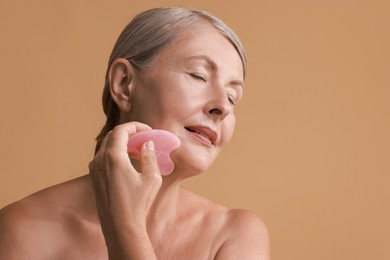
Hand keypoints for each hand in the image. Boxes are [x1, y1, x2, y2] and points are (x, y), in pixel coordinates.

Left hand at [88, 122, 161, 251]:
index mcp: (113, 157)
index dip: (135, 126)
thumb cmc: (137, 204)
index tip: (147, 131)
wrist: (120, 226)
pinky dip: (115, 153)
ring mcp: (94, 169)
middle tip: (143, 138)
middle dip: (129, 133)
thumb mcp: (152, 178)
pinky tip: (127, 163)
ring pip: (106, 146)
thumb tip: (147, 144)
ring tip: (137, 150)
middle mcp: (99, 160)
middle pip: (113, 136)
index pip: (121, 130)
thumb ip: (150, 157)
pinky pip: (103, 157)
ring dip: (121, 143)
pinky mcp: (94, 178)